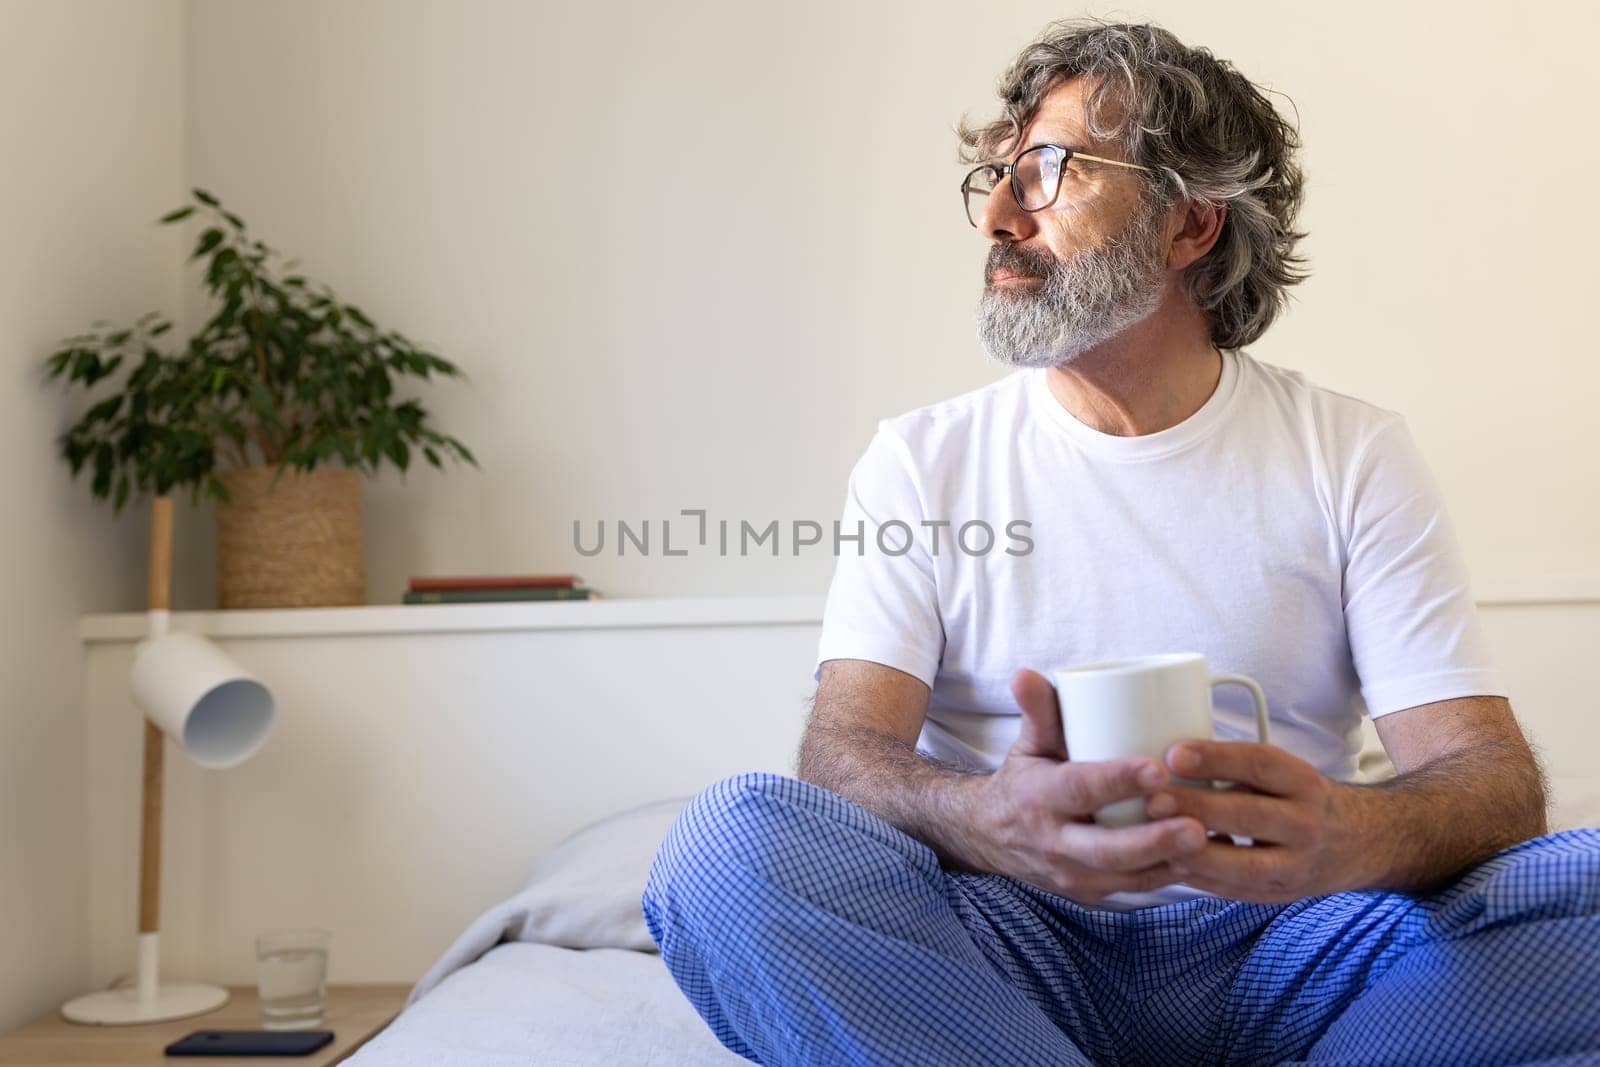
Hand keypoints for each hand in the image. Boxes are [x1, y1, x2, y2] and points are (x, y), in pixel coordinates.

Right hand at [968, 670, 1209, 904]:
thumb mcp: (1029, 744)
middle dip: (1153, 839)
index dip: (1118, 781)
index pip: (1080, 789)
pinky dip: (1167, 875)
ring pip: (1125, 876)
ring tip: (1208, 844)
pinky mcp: (1089, 892)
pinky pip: (1133, 888)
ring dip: (1167, 861)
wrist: (993, 836)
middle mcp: (1053, 842)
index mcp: (1039, 798)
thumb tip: (1026, 674)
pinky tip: (1201, 860)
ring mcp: (1072, 874)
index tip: (1157, 769)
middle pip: (1106, 848)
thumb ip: (1039, 710)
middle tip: (1196, 826)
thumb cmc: (1024, 781)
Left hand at [1144, 740, 1367, 902]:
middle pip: (1249, 815)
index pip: (1259, 765)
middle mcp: (1306, 824)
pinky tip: (1173, 865)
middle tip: (1154, 800)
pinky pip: (1238, 890)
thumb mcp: (1284, 773)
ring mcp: (1297, 865)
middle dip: (1198, 808)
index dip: (1215, 759)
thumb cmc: (1300, 799)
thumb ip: (1237, 769)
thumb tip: (1170, 761)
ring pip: (1246, 864)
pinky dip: (1203, 880)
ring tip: (1159, 840)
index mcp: (1303, 782)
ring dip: (1198, 854)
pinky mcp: (1282, 895)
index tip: (1174, 755)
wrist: (1358, 841)